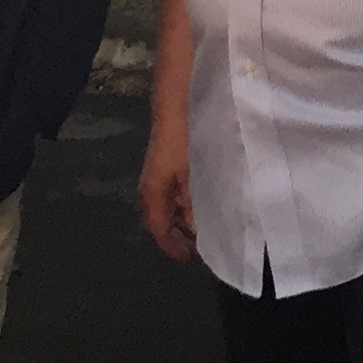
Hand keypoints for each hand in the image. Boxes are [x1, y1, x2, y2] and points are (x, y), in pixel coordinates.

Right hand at [139, 122, 197, 261]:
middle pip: (163, 221)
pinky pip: (177, 193)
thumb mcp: (193, 175)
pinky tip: (207, 201)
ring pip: (171, 207)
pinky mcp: (170, 164)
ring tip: (210, 227)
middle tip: (206, 247)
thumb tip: (199, 232)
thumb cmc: (185, 140)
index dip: (173, 247)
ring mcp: (160, 175)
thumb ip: (196, 206)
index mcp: (152, 194)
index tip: (192, 259)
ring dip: (187, 219)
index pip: (159, 230)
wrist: (178, 103)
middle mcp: (152, 188)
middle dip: (181, 235)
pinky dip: (189, 203)